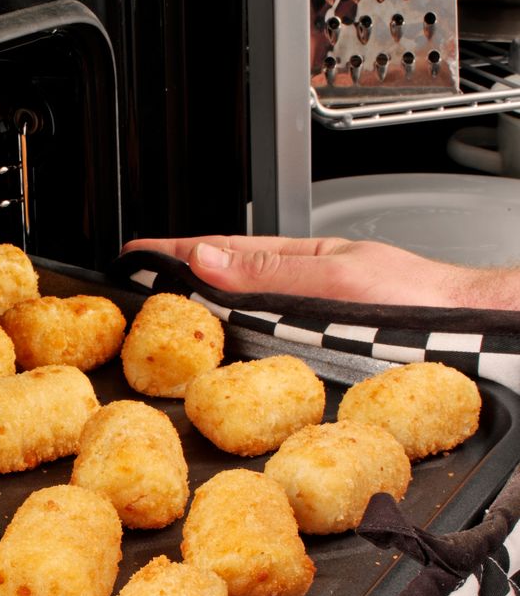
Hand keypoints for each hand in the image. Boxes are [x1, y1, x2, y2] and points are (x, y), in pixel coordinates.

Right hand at [122, 235, 519, 309]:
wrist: (463, 333)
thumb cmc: (414, 303)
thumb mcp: (336, 278)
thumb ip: (270, 271)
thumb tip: (208, 260)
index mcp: (294, 260)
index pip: (217, 251)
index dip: (171, 252)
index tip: (131, 255)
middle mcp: (294, 286)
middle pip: (220, 276)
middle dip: (174, 274)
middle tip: (134, 281)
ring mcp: (301, 314)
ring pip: (236, 305)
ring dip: (196, 305)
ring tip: (159, 306)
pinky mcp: (311, 345)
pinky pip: (255, 335)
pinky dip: (226, 335)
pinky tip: (217, 344)